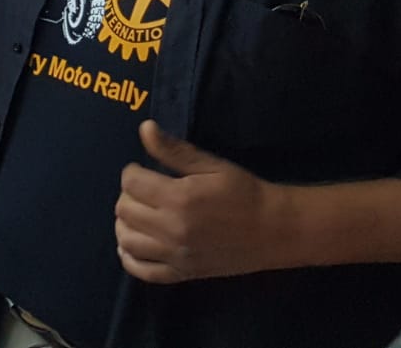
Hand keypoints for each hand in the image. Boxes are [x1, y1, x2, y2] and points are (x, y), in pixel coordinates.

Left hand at [115, 120, 286, 283]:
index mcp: (180, 198)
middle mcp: (173, 229)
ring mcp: (176, 254)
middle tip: (144, 192)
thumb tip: (144, 128)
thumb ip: (174, 150)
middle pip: (124, 210)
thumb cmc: (244, 193)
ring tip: (138, 214)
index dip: (132, 172)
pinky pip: (141, 270)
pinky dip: (129, 257)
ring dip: (125, 224)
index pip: (130, 183)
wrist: (275, 230)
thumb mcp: (212, 165)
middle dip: (128, 196)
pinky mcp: (182, 273)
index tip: (143, 171)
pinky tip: (133, 243)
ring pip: (126, 240)